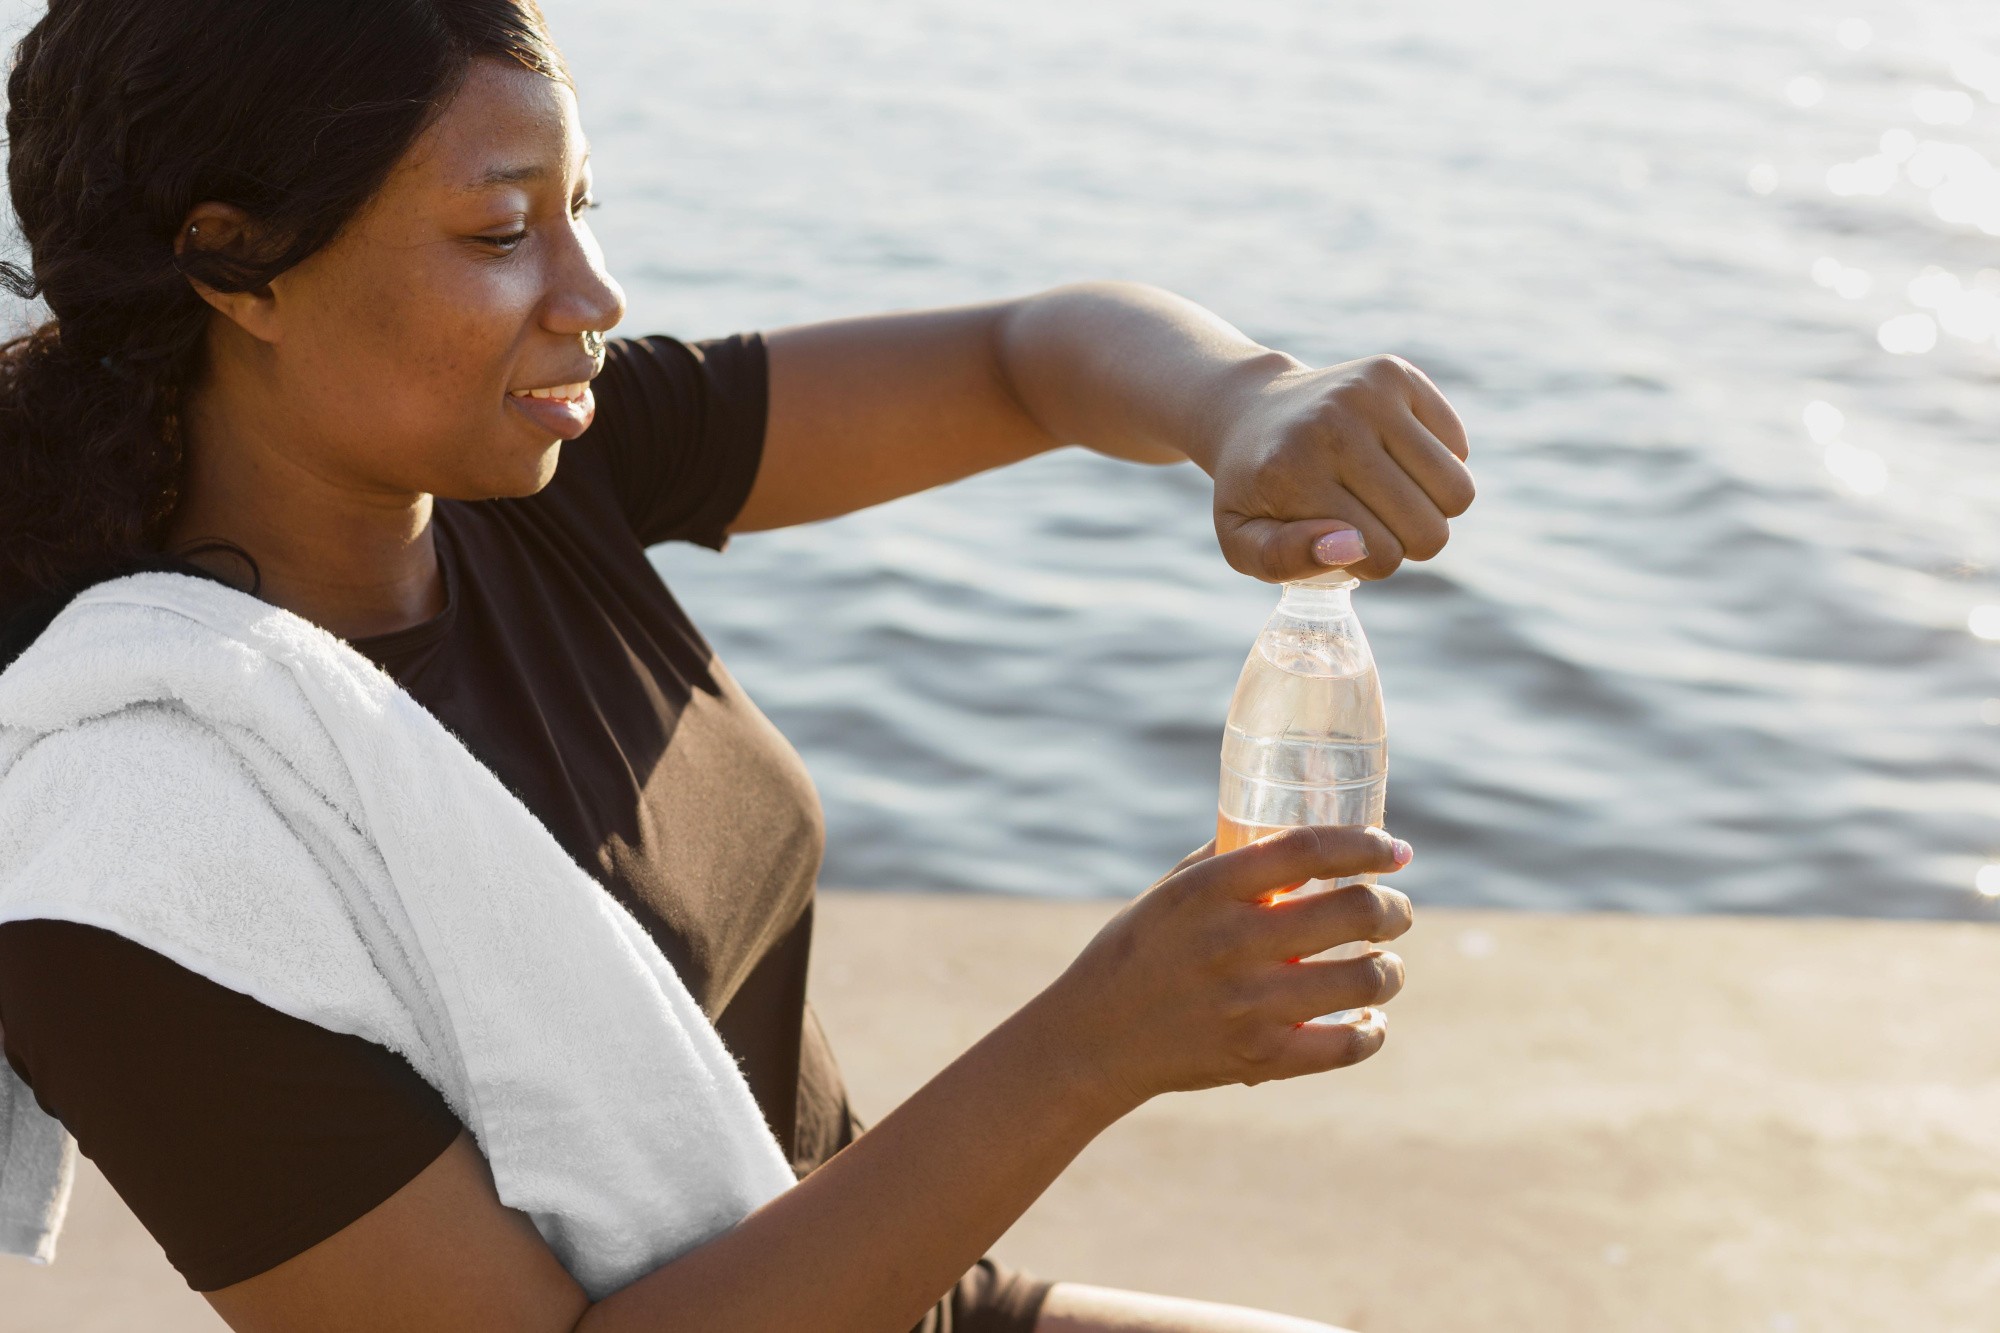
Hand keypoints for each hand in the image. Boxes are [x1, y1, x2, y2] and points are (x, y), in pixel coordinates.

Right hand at [1031, 826, 1414, 1113]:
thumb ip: (1231, 860)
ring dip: (1391, 970)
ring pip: (1364, 980)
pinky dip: (1371, 1032)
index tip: (1395, 850)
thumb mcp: (1172, 890)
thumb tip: (1301, 835)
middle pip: (1353, 912)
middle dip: (1394, 909)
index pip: (1309, 850)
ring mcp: (1248, 1005)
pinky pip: (1346, 1046)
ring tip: (1386, 966)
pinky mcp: (1259, 1057)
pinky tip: (1370, 1021)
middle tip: (1396, 911)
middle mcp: (1232, 943)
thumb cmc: (1137, 951)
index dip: (1366, 845)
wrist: (1093, 1039)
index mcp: (1209, 890)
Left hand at [1205, 354, 1472, 581]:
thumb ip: (1282, 559)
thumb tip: (1352, 547)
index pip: (1381, 556)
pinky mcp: (1396, 372)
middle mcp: (1333, 425)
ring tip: (1388, 491)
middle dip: (1407, 541)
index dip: (1368, 562)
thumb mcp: (1242, 540)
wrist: (1252, 411)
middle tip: (1368, 517)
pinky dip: (1438, 463)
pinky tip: (1394, 454)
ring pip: (1458, 492)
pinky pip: (1460, 449)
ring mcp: (1369, 392)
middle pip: (1429, 530)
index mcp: (1290, 473)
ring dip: (1431, 507)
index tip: (1339, 539)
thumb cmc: (1254, 490)